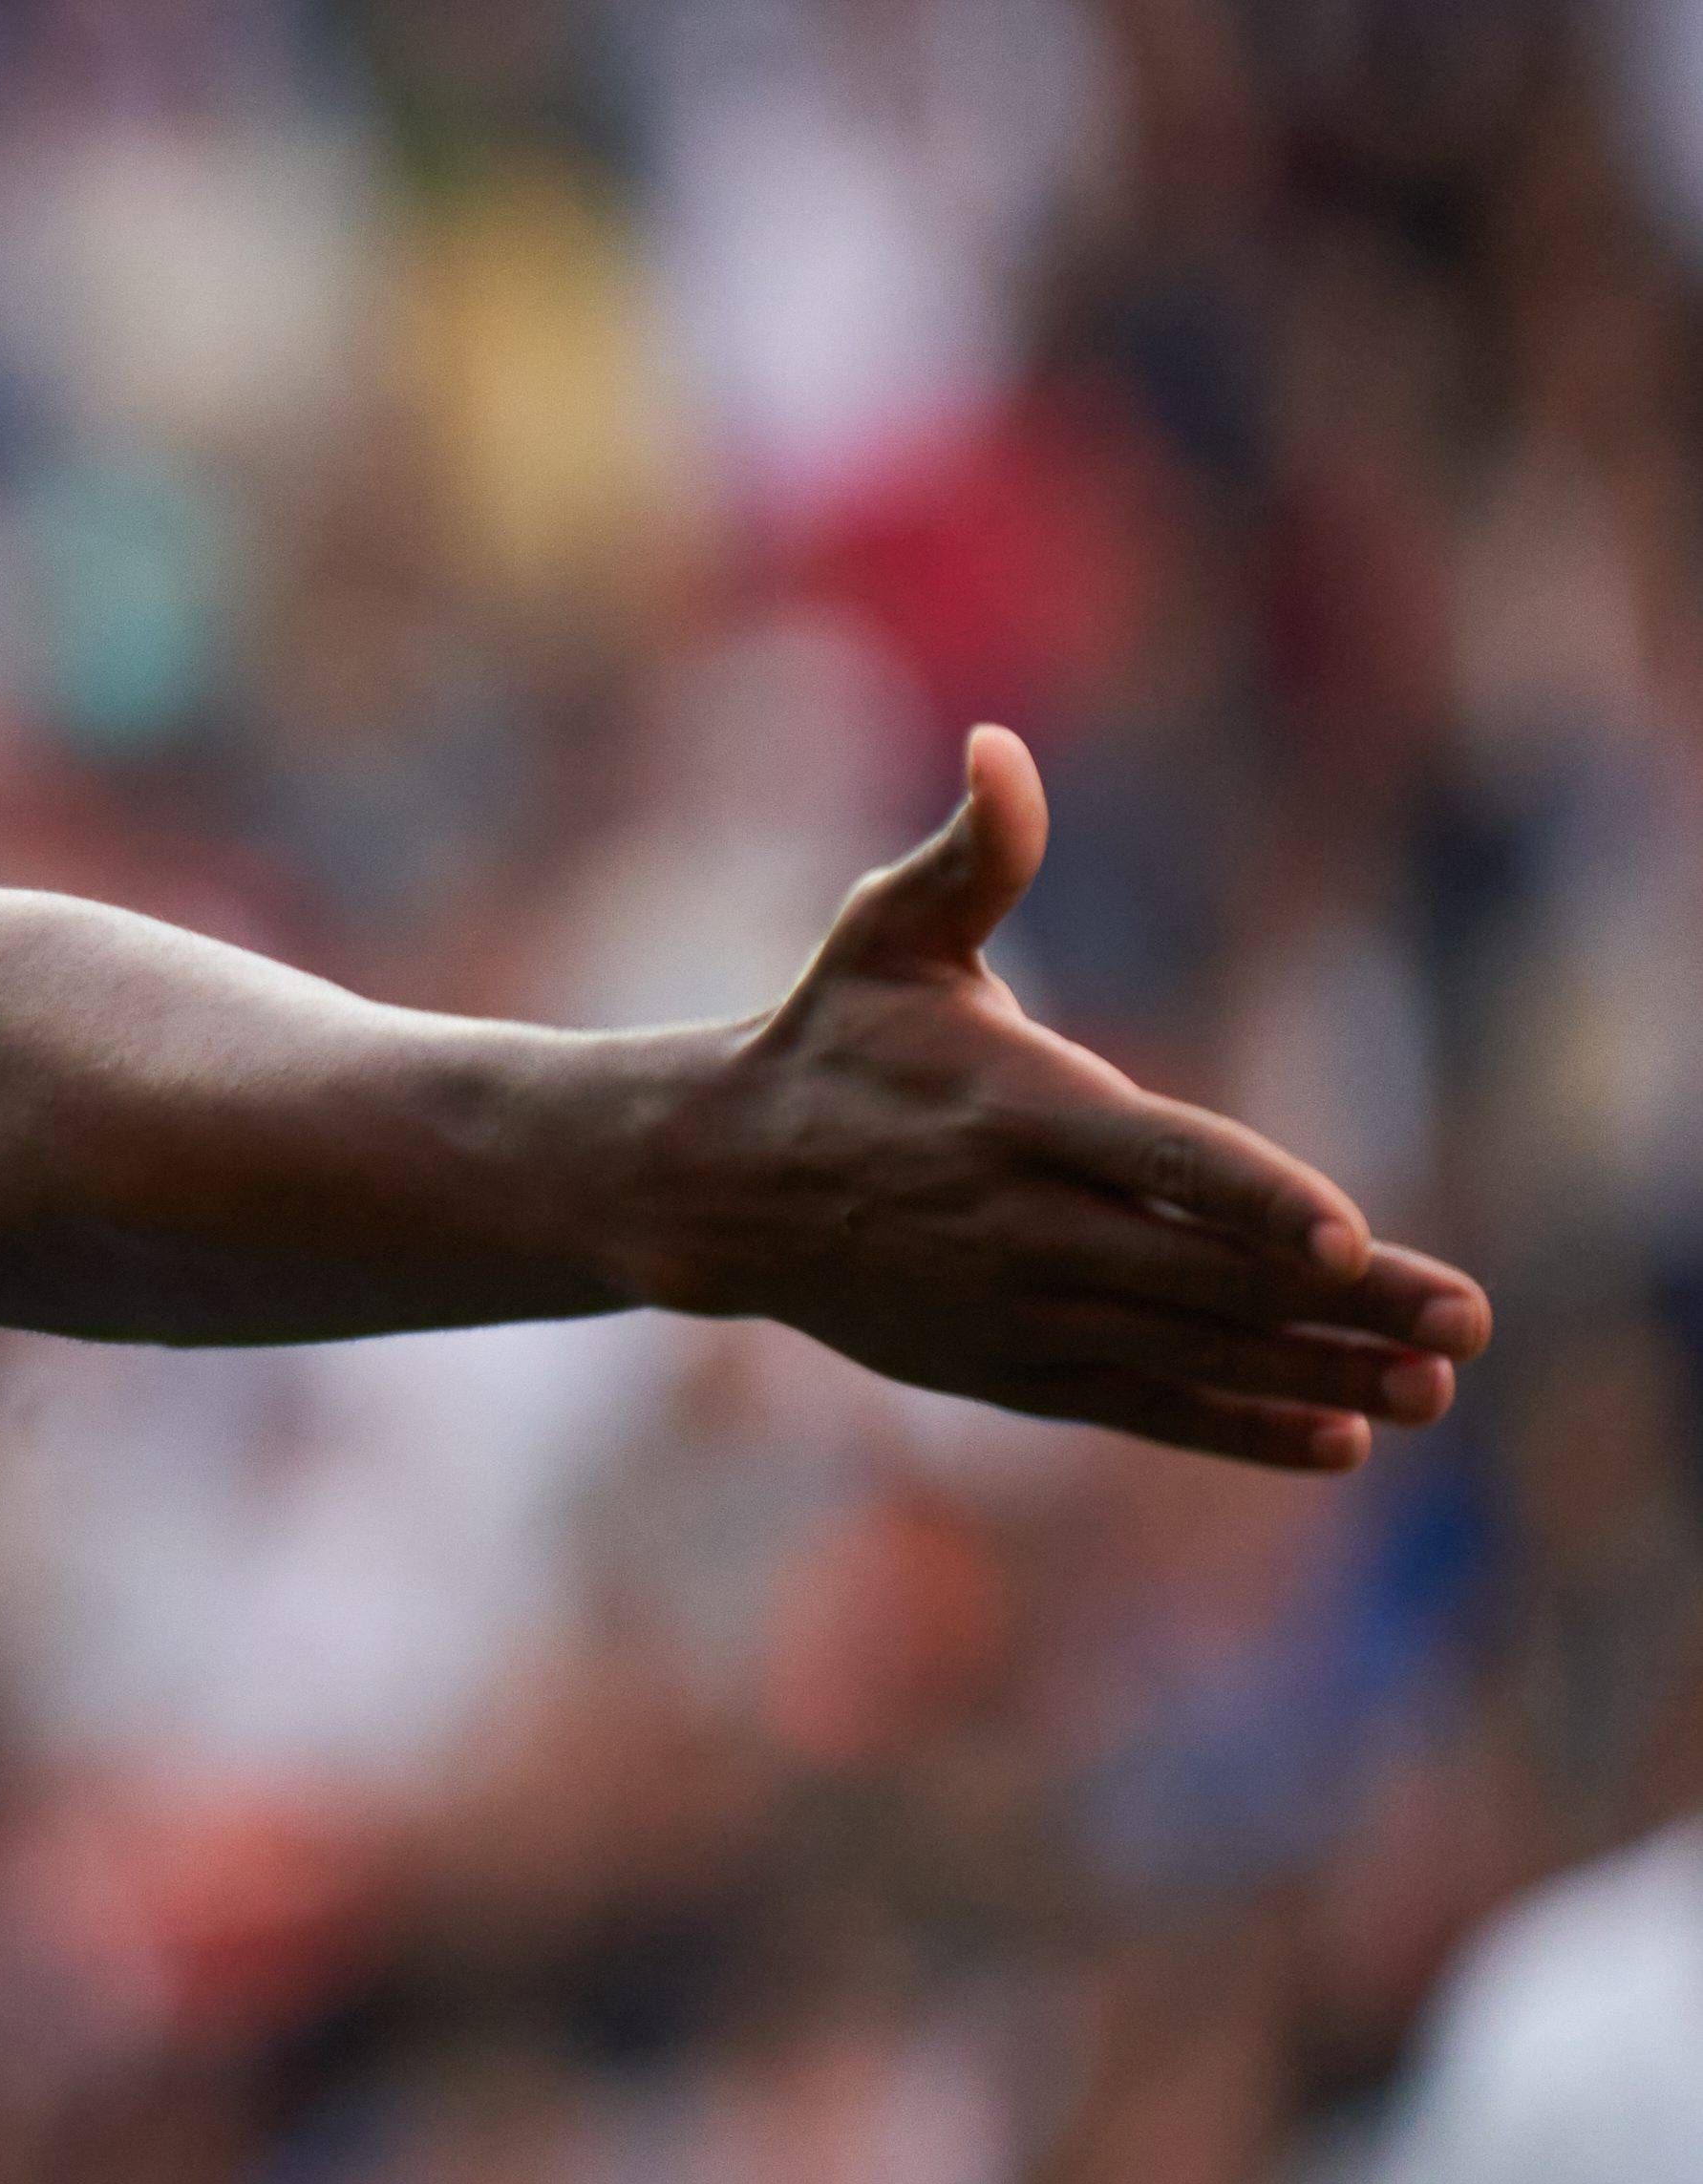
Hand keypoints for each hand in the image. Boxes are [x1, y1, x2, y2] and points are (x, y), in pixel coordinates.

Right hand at [629, 726, 1488, 1470]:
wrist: (718, 1184)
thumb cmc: (828, 1041)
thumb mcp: (886, 935)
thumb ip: (970, 855)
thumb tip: (1000, 748)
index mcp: (1012, 1109)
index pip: (1157, 1159)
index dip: (1253, 1197)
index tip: (1346, 1234)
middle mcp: (1020, 1221)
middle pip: (1206, 1270)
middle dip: (1345, 1303)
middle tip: (1465, 1322)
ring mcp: (1016, 1306)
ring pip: (1192, 1348)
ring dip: (1319, 1373)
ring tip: (1432, 1388)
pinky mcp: (1008, 1366)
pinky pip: (1142, 1405)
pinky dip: (1237, 1425)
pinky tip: (1337, 1435)